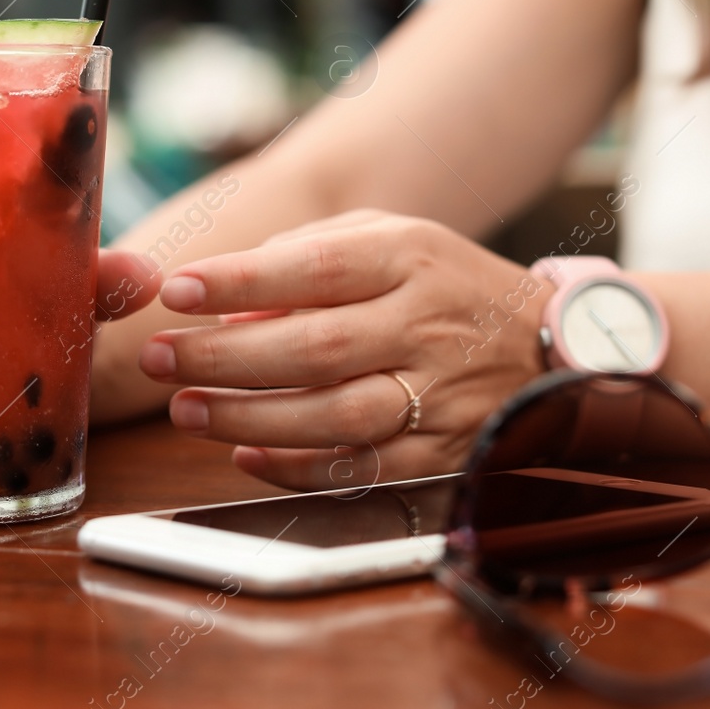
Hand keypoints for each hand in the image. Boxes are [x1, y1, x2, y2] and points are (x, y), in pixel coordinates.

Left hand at [139, 210, 551, 489]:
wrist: (550, 346)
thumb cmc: (441, 284)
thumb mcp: (388, 240)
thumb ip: (309, 257)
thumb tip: (228, 301)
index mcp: (408, 259)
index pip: (316, 267)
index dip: (241, 280)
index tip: (177, 290)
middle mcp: (424, 325)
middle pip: (315, 347)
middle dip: (223, 356)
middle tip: (159, 357)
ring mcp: (438, 395)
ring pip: (334, 415)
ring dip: (249, 417)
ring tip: (186, 410)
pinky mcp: (441, 452)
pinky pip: (360, 469)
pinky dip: (296, 467)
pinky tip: (245, 455)